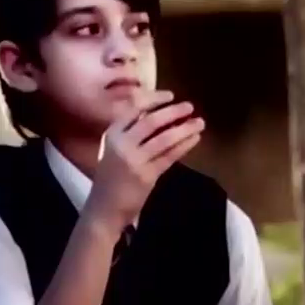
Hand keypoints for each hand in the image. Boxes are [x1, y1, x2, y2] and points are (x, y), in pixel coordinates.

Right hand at [84, 90, 204, 233]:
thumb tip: (160, 114)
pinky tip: (195, 139)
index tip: (170, 95)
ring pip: (164, 138)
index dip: (153, 99)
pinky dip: (184, 145)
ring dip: (185, 128)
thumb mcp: (114, 150)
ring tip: (200, 122)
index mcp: (111, 134)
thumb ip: (131, 133)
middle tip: (190, 106)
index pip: (134, 109)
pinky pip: (169, 156)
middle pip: (151, 121)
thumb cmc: (111, 179)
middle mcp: (121, 144)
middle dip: (173, 112)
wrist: (103, 209)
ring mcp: (134, 161)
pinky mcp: (146, 176)